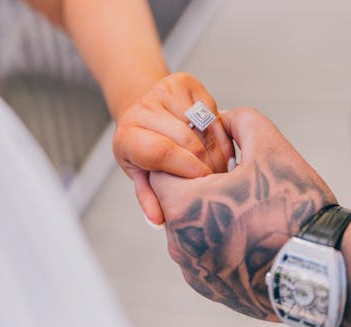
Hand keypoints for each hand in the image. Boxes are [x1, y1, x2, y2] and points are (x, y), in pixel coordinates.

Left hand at [113, 73, 234, 223]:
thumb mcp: (140, 174)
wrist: (142, 108)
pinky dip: (221, 133)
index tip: (206, 184)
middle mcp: (143, 109)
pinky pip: (213, 111)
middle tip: (220, 180)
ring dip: (219, 149)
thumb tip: (158, 220)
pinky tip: (221, 147)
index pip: (161, 152)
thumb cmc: (142, 148)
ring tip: (222, 167)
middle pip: (187, 139)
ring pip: (204, 125)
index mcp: (127, 136)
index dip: (188, 169)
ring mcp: (164, 91)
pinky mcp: (184, 82)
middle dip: (208, 163)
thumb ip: (150, 196)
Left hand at [150, 107, 335, 320]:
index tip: (214, 161)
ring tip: (249, 213)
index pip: (161, 172)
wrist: (324, 269)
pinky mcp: (213, 292)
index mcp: (184, 208)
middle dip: (200, 190)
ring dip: (210, 218)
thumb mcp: (270, 148)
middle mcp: (180, 246)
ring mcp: (196, 274)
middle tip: (237, 185)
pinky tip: (253, 240)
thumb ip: (241, 121)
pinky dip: (221, 246)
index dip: (186, 161)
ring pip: (191, 233)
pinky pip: (206, 260)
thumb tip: (225, 118)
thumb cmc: (295, 207)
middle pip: (177, 204)